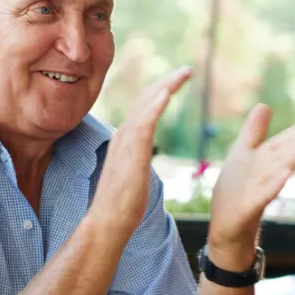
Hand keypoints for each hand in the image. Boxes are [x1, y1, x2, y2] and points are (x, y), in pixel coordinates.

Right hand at [89, 67, 191, 237]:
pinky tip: (167, 93)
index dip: (159, 91)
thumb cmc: (121, 206)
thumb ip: (136, 159)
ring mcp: (126, 144)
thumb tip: (141, 157)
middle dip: (166, 82)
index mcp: (124, 140)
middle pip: (144, 99)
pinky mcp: (132, 155)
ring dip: (165, 86)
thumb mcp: (132, 173)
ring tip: (184, 73)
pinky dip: (154, 105)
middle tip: (186, 70)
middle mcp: (123, 135)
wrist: (107, 224)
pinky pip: (144, 124)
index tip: (175, 81)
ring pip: (145, 105)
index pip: (142, 107)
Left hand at [207, 105, 294, 266]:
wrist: (227, 226)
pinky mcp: (250, 206)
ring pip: (278, 172)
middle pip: (284, 155)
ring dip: (291, 158)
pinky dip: (274, 184)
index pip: (283, 143)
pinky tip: (285, 175)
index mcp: (264, 160)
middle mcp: (266, 174)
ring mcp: (260, 190)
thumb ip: (254, 131)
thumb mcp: (242, 154)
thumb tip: (264, 104)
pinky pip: (264, 194)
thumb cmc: (236, 190)